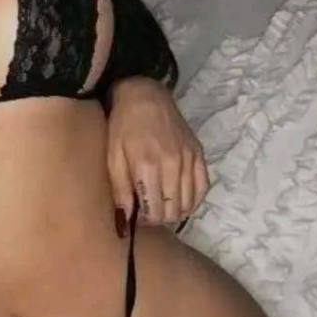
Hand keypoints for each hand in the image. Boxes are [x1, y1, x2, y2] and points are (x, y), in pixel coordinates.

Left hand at [105, 76, 209, 230]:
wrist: (145, 96)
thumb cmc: (123, 126)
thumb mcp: (113, 157)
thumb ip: (120, 189)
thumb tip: (125, 220)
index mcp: (148, 166)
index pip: (154, 210)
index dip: (145, 220)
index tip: (137, 216)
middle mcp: (173, 165)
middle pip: (172, 210)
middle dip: (159, 217)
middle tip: (148, 211)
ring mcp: (189, 159)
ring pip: (189, 203)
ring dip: (175, 211)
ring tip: (162, 205)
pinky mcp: (199, 154)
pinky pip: (203, 188)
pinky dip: (194, 200)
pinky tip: (181, 201)